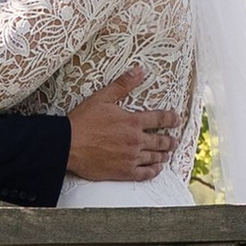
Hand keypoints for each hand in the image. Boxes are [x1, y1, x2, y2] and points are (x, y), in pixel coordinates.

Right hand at [66, 66, 183, 183]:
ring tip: (167, 155)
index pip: (159, 119)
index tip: (177, 120)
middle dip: (170, 141)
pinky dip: (153, 171)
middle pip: (160, 141)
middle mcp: (135, 140)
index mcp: (132, 122)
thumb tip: (140, 71)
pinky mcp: (123, 172)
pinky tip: (157, 169)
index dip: (170, 119)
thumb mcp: (102, 98)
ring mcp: (131, 157)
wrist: (68, 145)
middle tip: (175, 141)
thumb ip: (122, 85)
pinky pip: (144, 174)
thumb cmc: (83, 121)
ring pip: (154, 157)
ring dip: (163, 155)